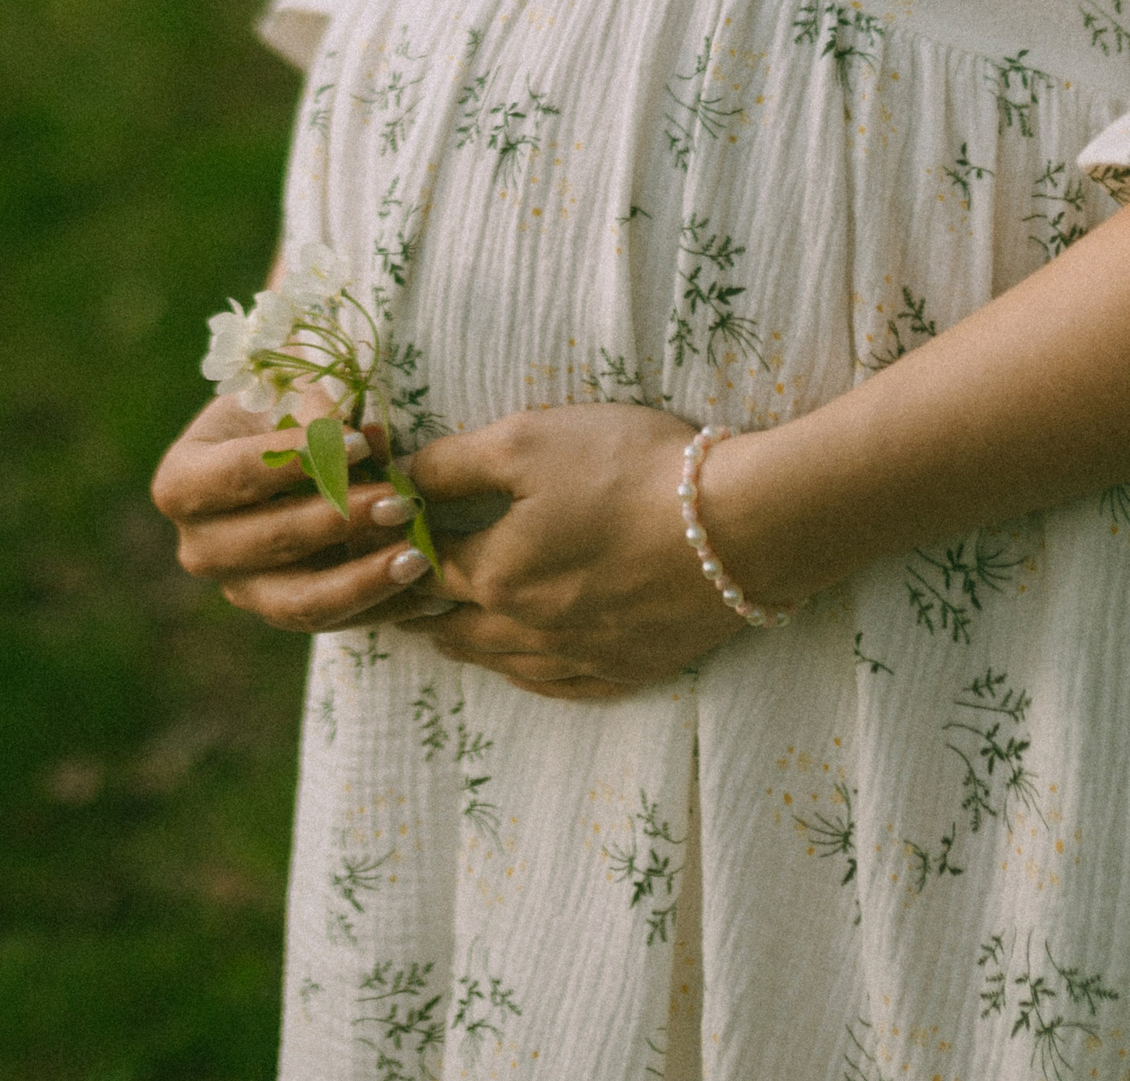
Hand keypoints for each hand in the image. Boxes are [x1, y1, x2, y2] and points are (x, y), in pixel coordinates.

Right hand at [151, 390, 443, 631]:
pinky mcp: (284, 614)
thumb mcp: (293, 394)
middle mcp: (200, 546)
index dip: (302, 460)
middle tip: (400, 501)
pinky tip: (431, 594)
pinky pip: (337, 624)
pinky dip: (385, 608)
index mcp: (183, 482)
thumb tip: (351, 430)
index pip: (239, 474)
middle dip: (341, 520)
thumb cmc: (288, 413)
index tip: (363, 443)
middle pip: (271, 540)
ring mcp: (240, 589)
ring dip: (364, 579)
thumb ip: (317, 407)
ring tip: (418, 557)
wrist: (289, 458)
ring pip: (300, 602)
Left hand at [398, 404, 755, 700]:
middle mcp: (527, 628)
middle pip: (454, 627)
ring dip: (468, 646)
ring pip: (502, 662)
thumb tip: (399, 482)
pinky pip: (562, 688)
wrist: (739, 525)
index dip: (403, 551)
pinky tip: (525, 669)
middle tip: (402, 602)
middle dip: (423, 610)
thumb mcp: (528, 441)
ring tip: (446, 635)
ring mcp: (580, 656)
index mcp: (494, 574)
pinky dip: (531, 677)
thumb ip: (453, 462)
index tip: (391, 544)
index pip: (425, 568)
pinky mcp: (629, 668)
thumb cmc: (630, 470)